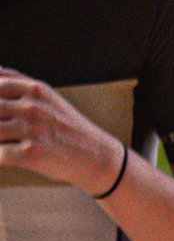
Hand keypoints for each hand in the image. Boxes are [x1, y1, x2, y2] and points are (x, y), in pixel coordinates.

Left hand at [0, 70, 125, 194]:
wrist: (96, 156)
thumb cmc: (69, 128)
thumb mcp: (48, 97)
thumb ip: (19, 83)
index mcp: (35, 89)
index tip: (4, 113)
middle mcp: (32, 107)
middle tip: (10, 129)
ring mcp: (31, 130)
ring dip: (0, 139)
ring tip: (13, 142)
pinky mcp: (30, 154)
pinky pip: (0, 154)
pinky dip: (2, 158)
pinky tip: (12, 156)